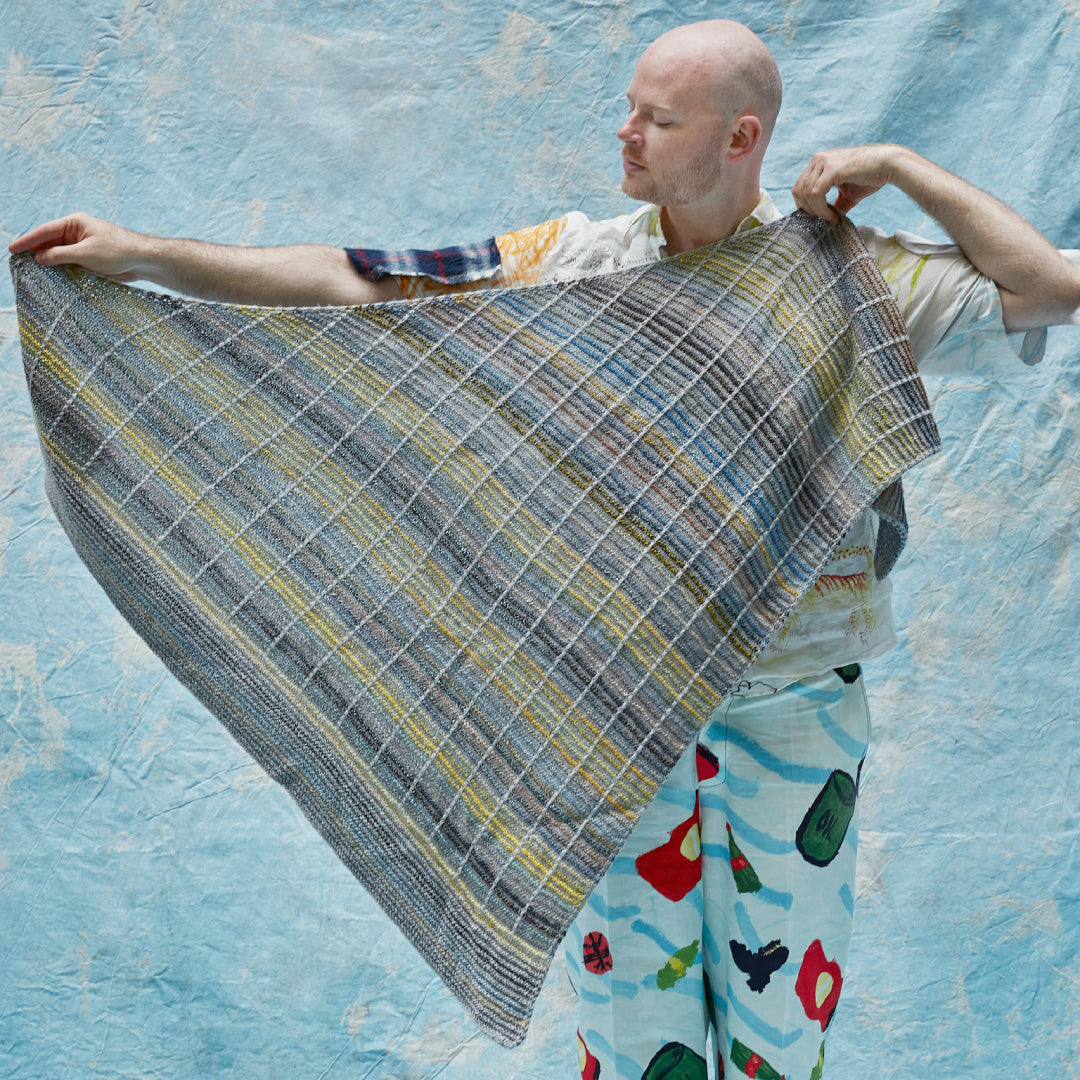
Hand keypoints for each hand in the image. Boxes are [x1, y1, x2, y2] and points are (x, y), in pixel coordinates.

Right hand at [8, 213, 149, 280]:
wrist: (143, 261)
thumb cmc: (118, 251)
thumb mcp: (85, 254)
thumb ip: (60, 256)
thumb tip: (39, 258)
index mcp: (75, 223)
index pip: (45, 231)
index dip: (27, 240)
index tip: (13, 249)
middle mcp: (76, 233)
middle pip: (49, 242)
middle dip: (34, 251)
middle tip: (17, 262)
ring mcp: (82, 246)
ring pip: (58, 254)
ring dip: (47, 262)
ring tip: (29, 271)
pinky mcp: (89, 259)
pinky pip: (69, 263)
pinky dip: (60, 269)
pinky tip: (50, 277)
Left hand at [791, 144, 901, 223]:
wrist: (889, 164)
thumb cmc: (871, 176)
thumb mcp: (847, 194)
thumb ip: (834, 205)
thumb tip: (825, 221)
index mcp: (819, 163)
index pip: (799, 187)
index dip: (804, 206)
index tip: (817, 218)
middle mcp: (818, 159)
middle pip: (798, 191)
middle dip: (808, 210)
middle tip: (822, 221)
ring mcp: (824, 162)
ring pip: (805, 193)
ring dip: (816, 212)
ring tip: (831, 219)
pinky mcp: (832, 169)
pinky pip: (816, 194)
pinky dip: (821, 209)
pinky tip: (833, 217)